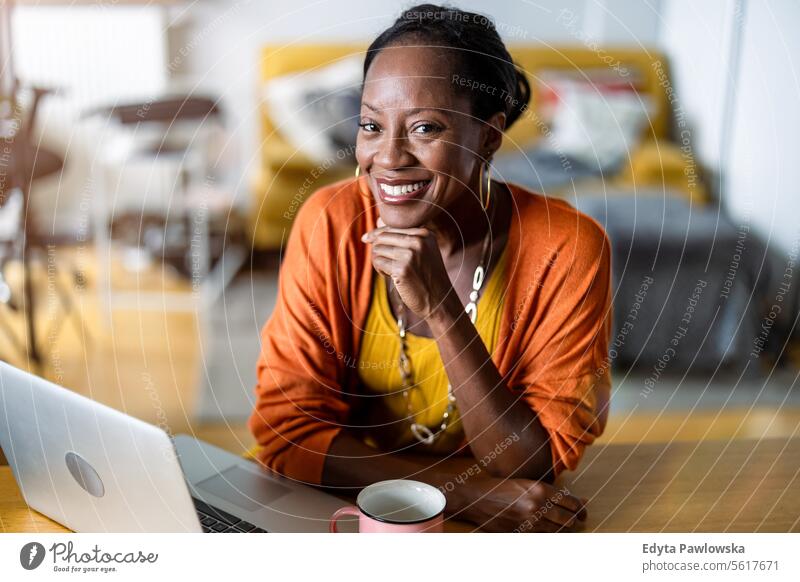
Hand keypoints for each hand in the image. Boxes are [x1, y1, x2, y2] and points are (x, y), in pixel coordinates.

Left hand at [361, 217, 454, 320]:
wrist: (439, 300)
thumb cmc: (427, 276)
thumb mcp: (423, 251)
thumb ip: (403, 236)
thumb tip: (376, 221)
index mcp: (424, 233)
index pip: (391, 227)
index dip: (376, 233)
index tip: (366, 239)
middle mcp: (418, 241)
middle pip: (382, 237)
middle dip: (378, 249)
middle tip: (386, 263)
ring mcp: (410, 254)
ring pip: (377, 249)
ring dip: (379, 261)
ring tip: (391, 271)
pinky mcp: (402, 269)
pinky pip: (378, 262)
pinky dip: (380, 270)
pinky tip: (392, 277)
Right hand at [454, 476, 587, 531]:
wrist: (475, 498)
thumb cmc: (499, 487)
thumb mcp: (526, 483)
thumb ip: (549, 491)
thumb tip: (575, 499)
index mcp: (540, 488)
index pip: (572, 502)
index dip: (581, 508)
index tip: (583, 510)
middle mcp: (537, 505)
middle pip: (569, 519)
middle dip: (576, 520)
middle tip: (578, 519)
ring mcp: (529, 521)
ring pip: (559, 530)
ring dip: (564, 529)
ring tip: (564, 525)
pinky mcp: (522, 532)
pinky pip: (544, 537)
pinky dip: (550, 534)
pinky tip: (549, 529)